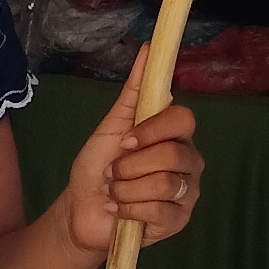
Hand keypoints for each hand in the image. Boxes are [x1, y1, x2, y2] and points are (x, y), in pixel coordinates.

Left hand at [61, 48, 202, 253]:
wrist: (81, 210)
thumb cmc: (96, 168)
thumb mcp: (110, 127)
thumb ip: (133, 93)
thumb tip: (148, 49)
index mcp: (174, 136)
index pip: (183, 120)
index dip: (152, 131)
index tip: (124, 141)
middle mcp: (188, 161)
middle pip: (172, 155)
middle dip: (130, 167)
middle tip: (113, 174)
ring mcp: (187, 191)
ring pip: (165, 184)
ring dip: (126, 189)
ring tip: (114, 192)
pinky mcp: (178, 219)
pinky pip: (160, 210)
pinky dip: (129, 209)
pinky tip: (119, 209)